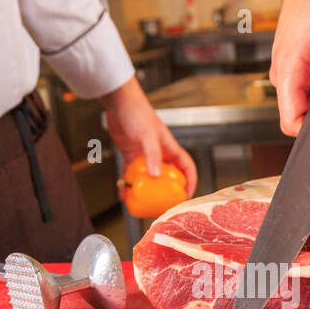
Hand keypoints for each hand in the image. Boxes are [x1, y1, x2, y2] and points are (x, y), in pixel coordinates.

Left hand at [100, 76, 197, 196]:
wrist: (119, 102)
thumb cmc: (138, 113)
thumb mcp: (148, 135)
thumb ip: (153, 155)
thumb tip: (155, 176)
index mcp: (170, 148)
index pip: (187, 168)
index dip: (190, 182)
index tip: (186, 196)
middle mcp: (160, 153)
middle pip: (169, 176)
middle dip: (167, 191)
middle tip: (163, 206)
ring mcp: (145, 154)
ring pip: (149, 177)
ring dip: (146, 190)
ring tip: (141, 204)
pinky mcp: (131, 154)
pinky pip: (132, 173)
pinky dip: (128, 183)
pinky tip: (123, 193)